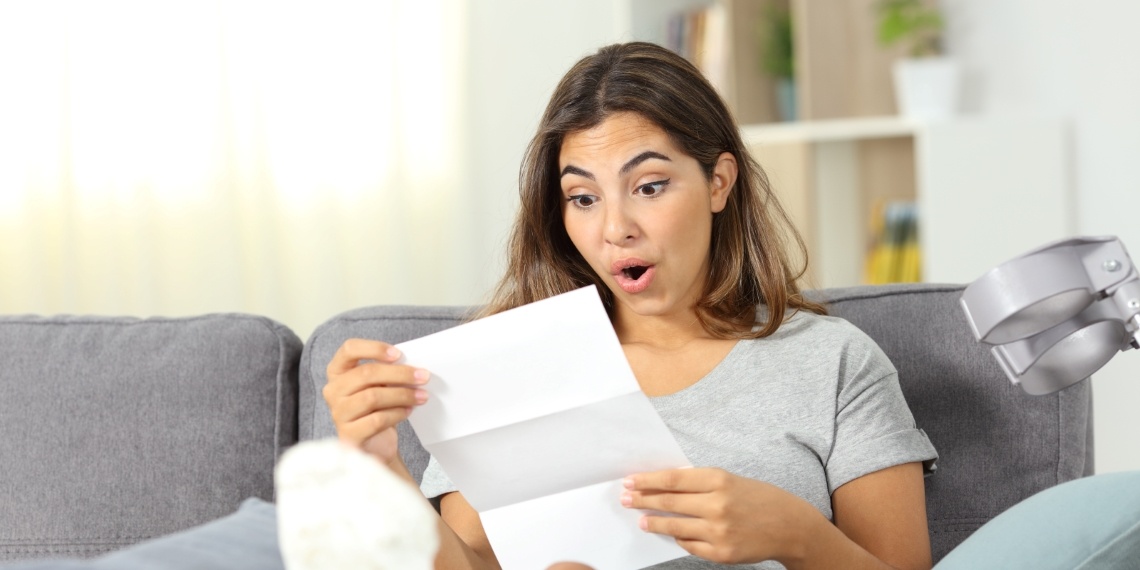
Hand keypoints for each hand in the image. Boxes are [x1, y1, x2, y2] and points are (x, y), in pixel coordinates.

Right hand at [322, 339, 429, 466]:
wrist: (375, 443)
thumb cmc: (377, 408)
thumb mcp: (380, 385)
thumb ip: (387, 372)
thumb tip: (413, 366)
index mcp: (338, 372)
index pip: (349, 349)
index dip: (374, 348)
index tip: (398, 354)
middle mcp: (333, 390)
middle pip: (366, 373)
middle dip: (399, 374)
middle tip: (423, 377)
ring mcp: (338, 413)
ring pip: (372, 397)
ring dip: (402, 395)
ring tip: (421, 396)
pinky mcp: (348, 434)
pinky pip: (376, 420)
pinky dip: (397, 414)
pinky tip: (408, 411)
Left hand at [621, 468, 819, 565]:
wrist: (789, 525)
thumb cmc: (758, 498)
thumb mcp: (730, 480)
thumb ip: (699, 483)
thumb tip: (663, 485)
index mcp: (719, 480)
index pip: (672, 479)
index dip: (648, 480)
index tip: (630, 481)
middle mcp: (717, 505)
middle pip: (668, 502)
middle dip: (642, 500)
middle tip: (625, 499)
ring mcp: (719, 531)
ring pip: (674, 526)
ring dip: (653, 522)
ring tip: (640, 519)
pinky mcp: (721, 553)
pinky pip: (689, 545)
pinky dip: (679, 538)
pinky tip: (671, 533)